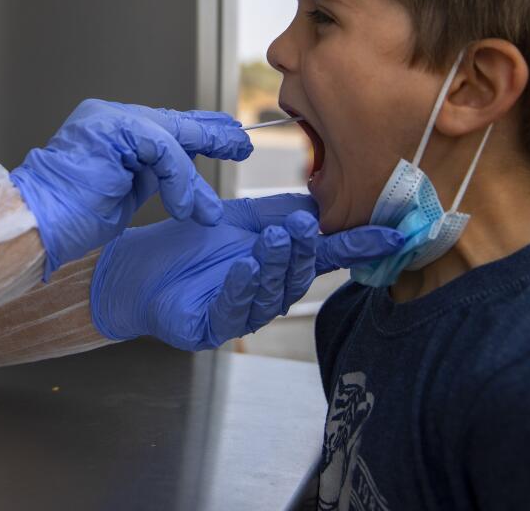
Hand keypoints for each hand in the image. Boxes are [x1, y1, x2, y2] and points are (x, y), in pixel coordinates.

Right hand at [10, 100, 252, 277]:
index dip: (198, 133)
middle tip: (241, 145)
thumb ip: (149, 174)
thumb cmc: (70, 217)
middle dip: (210, 135)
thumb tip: (185, 177)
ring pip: (170, 138)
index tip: (229, 141)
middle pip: (171, 122)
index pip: (162, 126)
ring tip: (209, 209)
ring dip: (193, 179)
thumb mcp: (123, 191)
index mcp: (109, 130)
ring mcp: (107, 119)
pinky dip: (179, 179)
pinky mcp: (111, 130)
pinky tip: (184, 207)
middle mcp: (108, 117)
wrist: (35, 223)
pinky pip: (162, 149)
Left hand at [89, 194, 403, 349]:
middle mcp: (267, 294)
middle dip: (304, 249)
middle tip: (303, 224)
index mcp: (280, 266)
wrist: (137, 267)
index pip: (325, 256)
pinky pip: (232, 311)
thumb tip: (328, 201)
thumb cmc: (190, 246)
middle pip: (298, 275)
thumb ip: (283, 211)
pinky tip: (244, 267)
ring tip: (274, 237)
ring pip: (270, 293)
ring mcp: (241, 314)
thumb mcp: (242, 219)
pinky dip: (241, 287)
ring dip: (275, 265)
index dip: (358, 247)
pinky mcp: (210, 328)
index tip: (391, 233)